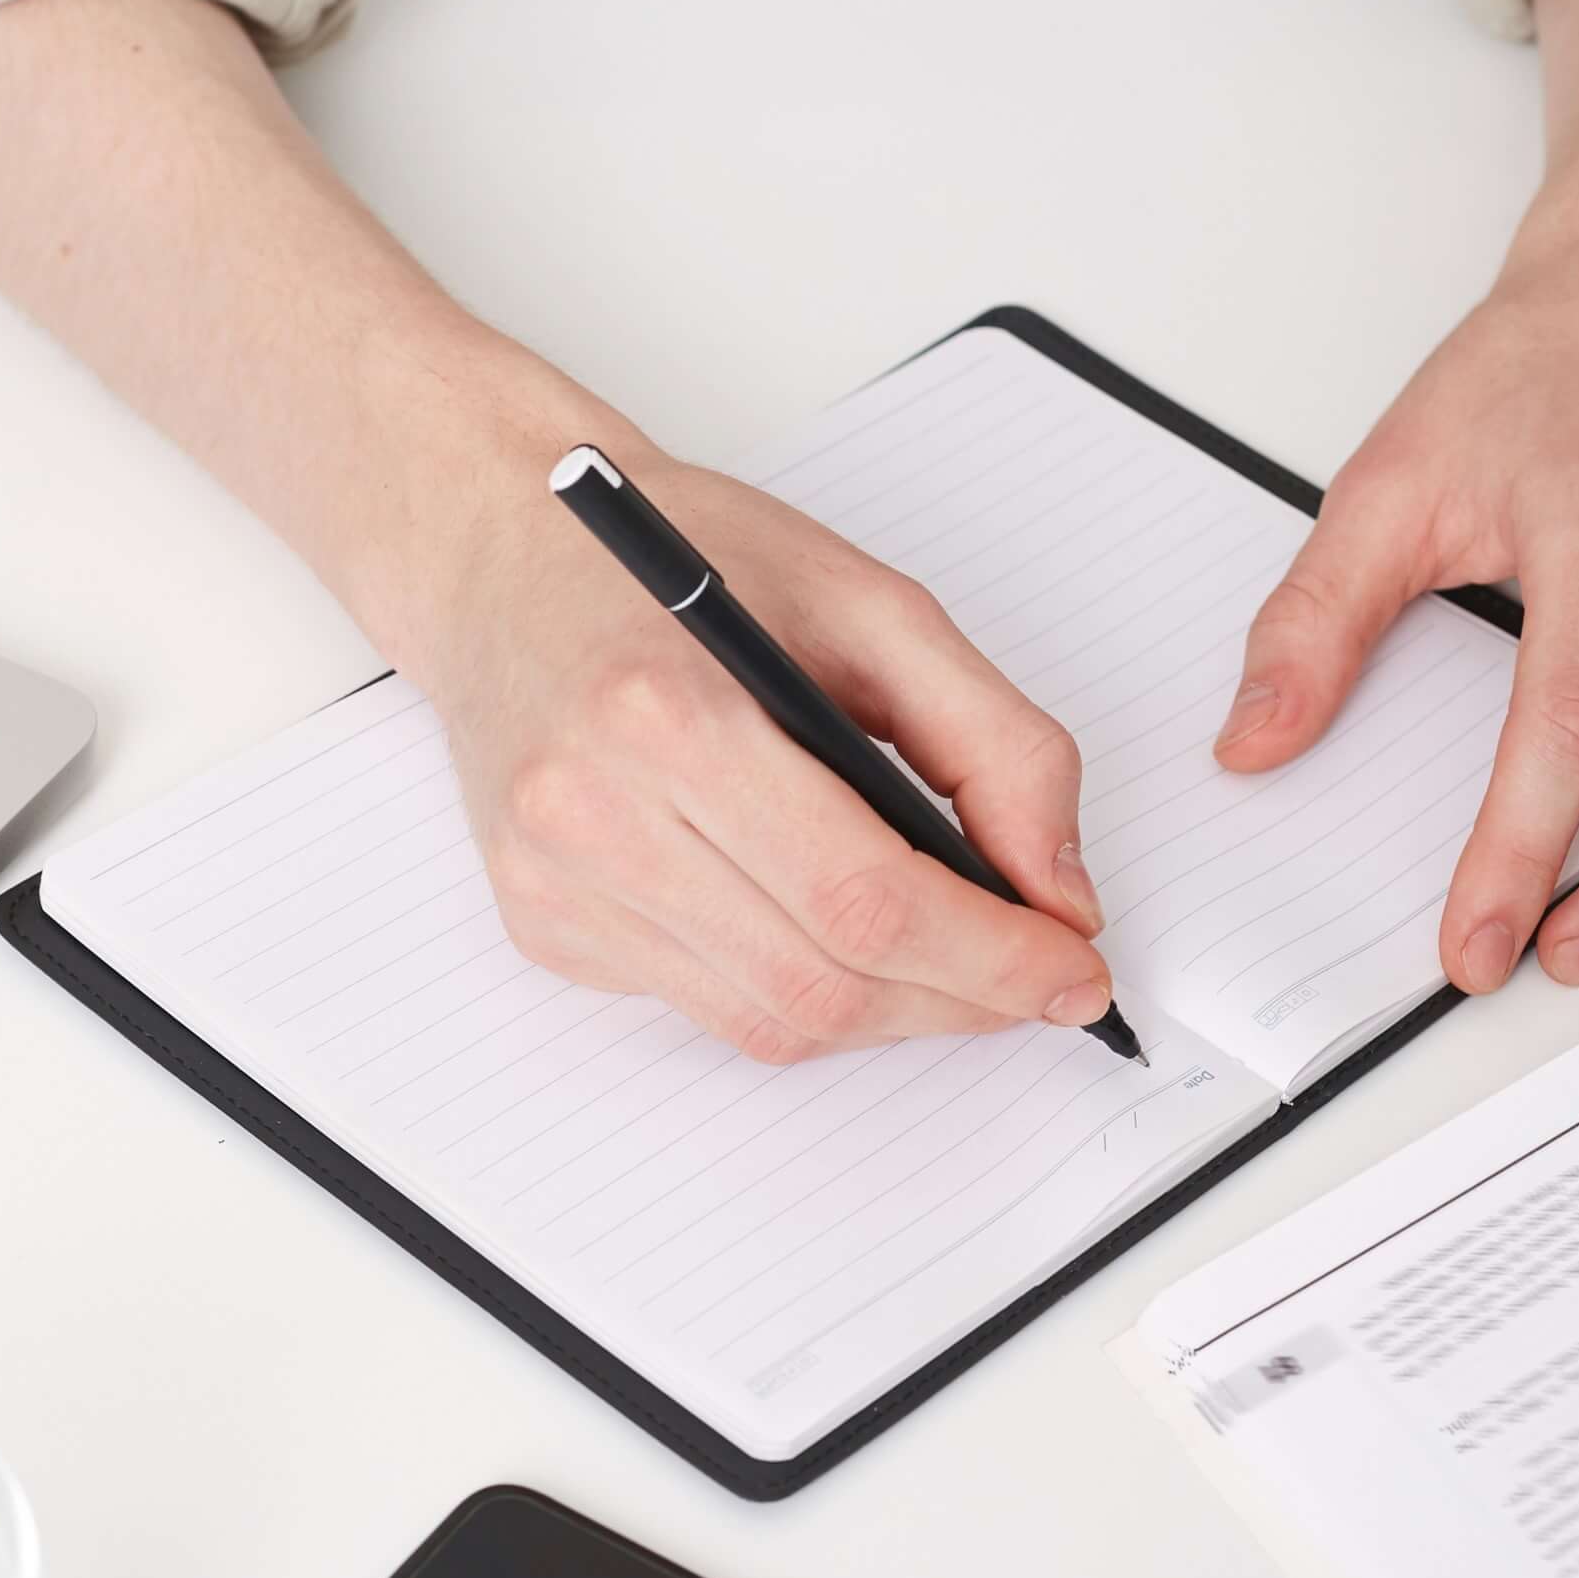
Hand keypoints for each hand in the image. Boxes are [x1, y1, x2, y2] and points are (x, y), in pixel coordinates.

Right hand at [382, 436, 1116, 1062]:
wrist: (504, 554)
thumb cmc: (684, 560)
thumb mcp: (872, 605)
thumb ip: (995, 744)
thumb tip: (1059, 897)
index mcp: (673, 714)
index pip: (865, 897)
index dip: (992, 957)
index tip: (1074, 970)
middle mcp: (593, 812)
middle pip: (821, 982)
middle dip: (958, 999)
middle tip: (1034, 979)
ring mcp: (556, 884)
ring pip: (769, 1022)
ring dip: (888, 1012)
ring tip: (949, 960)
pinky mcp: (543, 927)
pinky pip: (708, 1008)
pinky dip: (798, 989)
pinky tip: (824, 925)